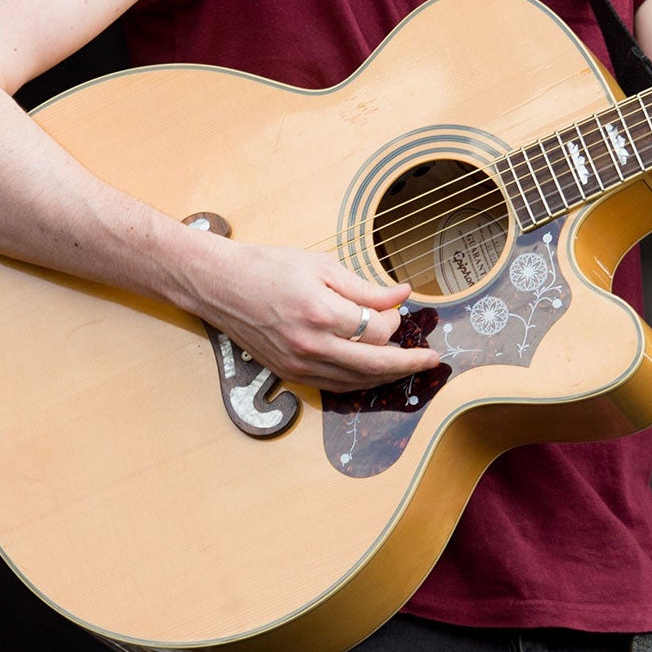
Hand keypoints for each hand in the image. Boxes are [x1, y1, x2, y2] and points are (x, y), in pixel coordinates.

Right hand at [174, 239, 441, 392]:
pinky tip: (373, 372)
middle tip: (432, 360)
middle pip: (374, 365)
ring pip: (356, 381)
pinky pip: (334, 385)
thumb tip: (403, 295)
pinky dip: (359, 381)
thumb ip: (365, 287)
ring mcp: (298, 365)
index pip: (376, 330)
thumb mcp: (322, 266)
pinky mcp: (288, 373)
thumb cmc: (268, 267)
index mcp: (320, 312)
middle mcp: (310, 345)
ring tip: (408, 365)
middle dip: (409, 364)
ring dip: (386, 376)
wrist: (219, 285)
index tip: (396, 309)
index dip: (394, 321)